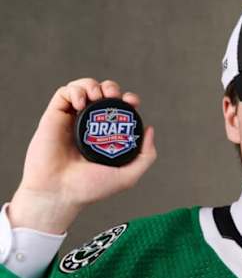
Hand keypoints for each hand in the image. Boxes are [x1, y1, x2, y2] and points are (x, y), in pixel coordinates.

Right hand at [8, 78, 156, 233]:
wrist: (60, 192)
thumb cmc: (91, 188)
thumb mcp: (128, 176)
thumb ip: (146, 155)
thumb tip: (150, 128)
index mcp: (107, 135)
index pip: (120, 109)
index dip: (128, 99)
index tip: (132, 102)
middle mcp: (90, 125)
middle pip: (103, 93)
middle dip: (112, 88)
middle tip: (114, 97)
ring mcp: (72, 119)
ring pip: (84, 87)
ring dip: (93, 85)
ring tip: (97, 97)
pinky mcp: (54, 116)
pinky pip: (64, 92)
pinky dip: (75, 89)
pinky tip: (80, 103)